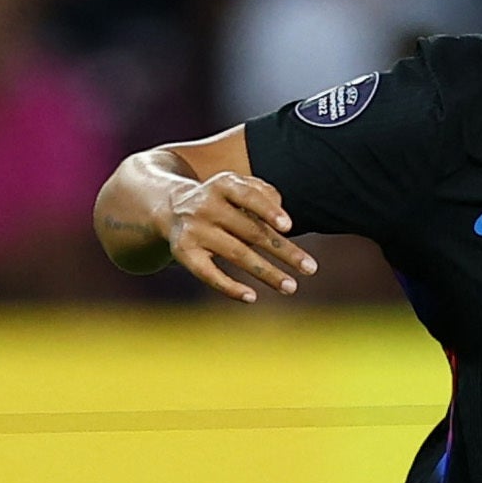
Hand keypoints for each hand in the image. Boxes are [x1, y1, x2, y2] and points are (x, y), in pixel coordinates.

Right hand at [163, 170, 316, 302]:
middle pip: (251, 231)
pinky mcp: (184, 253)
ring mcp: (194, 230)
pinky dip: (230, 287)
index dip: (268, 210)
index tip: (288, 227)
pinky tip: (252, 297)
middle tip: (310, 268)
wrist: (170, 207)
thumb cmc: (220, 200)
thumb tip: (283, 222)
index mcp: (223, 184)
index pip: (248, 196)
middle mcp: (206, 206)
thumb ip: (263, 194)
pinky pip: (209, 274)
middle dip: (283, 251)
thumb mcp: (237, 186)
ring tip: (291, 287)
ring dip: (267, 273)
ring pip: (236, 254)